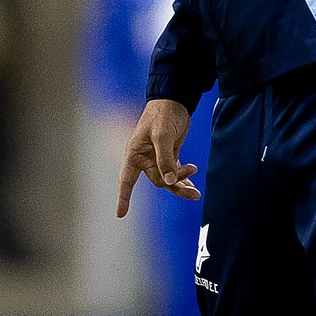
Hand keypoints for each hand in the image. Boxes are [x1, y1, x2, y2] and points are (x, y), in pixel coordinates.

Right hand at [116, 98, 198, 215]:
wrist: (174, 100)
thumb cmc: (162, 114)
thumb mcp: (162, 135)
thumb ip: (165, 159)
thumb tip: (169, 180)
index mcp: (135, 153)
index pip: (126, 180)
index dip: (123, 197)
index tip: (120, 214)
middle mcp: (144, 158)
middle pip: (158, 181)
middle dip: (174, 186)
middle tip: (193, 190)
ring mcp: (157, 157)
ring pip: (168, 178)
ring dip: (181, 185)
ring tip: (196, 192)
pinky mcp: (169, 154)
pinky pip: (174, 172)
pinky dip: (183, 178)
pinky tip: (192, 184)